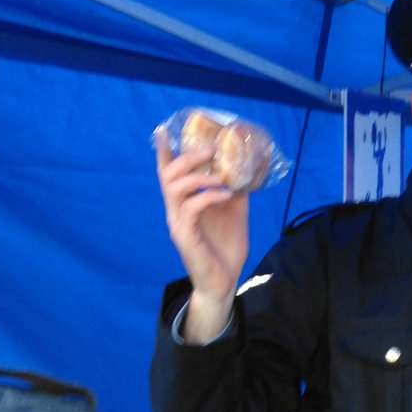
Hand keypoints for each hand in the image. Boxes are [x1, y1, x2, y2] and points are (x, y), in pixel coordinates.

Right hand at [156, 128, 248, 341]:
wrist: (224, 282)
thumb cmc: (225, 248)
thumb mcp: (235, 213)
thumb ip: (235, 191)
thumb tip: (247, 169)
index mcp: (184, 203)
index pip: (168, 173)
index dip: (165, 152)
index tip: (164, 130)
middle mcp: (176, 211)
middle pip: (167, 175)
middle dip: (186, 158)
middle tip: (209, 151)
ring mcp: (178, 223)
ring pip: (173, 189)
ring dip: (198, 177)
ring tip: (220, 176)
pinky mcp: (185, 237)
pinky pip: (191, 209)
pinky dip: (208, 197)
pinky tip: (226, 195)